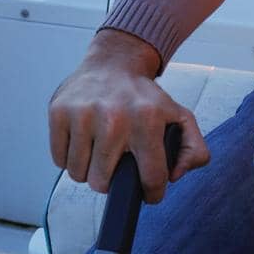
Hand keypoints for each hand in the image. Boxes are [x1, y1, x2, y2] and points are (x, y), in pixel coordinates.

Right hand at [47, 28, 210, 202]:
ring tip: (100, 151)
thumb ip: (194, 150)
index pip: (150, 178)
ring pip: (78, 174)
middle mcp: (113, 116)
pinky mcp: (59, 111)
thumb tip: (174, 176)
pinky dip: (70, 157)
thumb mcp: (180, 117)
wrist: (114, 62)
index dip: (152, 192)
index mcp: (147, 119)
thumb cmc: (144, 96)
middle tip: (117, 162)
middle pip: (102, 182)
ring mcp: (83, 113)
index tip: (149, 189)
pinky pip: (59, 159)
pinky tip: (84, 141)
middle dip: (112, 180)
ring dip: (88, 170)